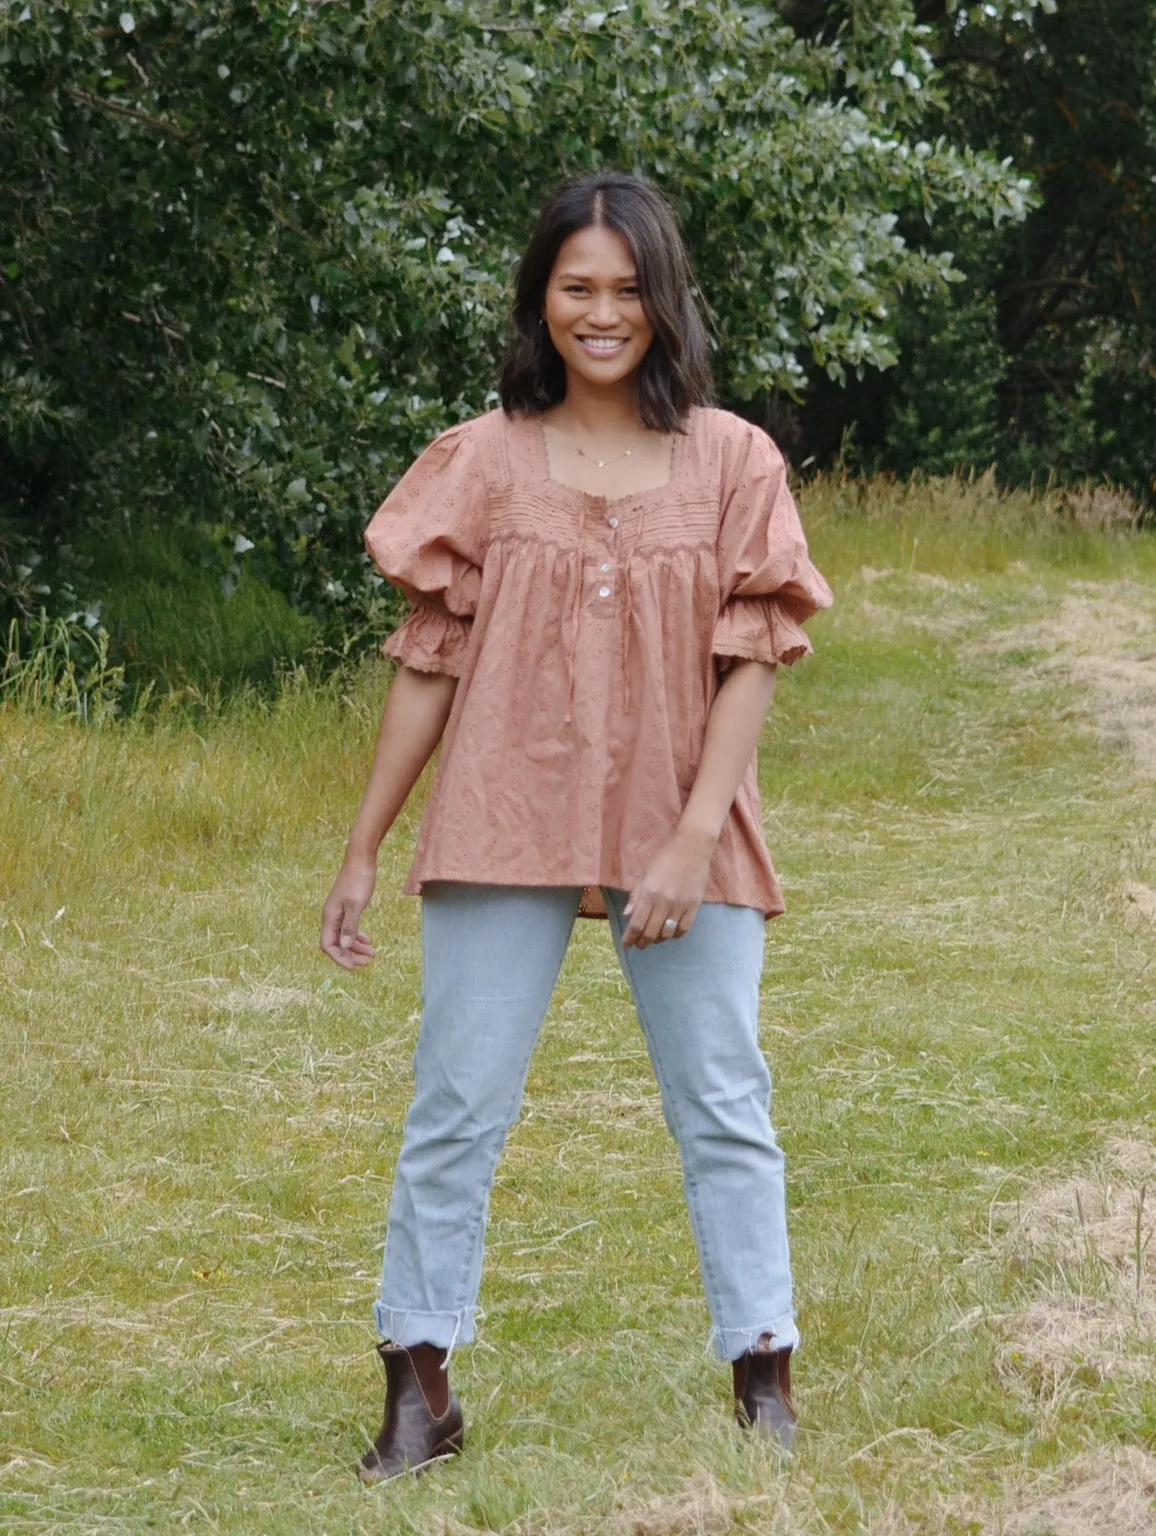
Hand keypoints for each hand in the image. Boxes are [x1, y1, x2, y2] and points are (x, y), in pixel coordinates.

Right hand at [320, 854, 377, 968]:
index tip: (355, 966)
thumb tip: (344, 946)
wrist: (361, 859)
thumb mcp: (356, 904)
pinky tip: (368, 941)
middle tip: (368, 962)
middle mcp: (331, 916)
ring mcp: (339, 912)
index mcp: (330, 917)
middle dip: (350, 955)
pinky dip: (358, 937)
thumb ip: (350, 926)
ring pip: (344, 937)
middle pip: (336, 944)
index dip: (340, 958)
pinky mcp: (347, 908)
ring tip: (373, 954)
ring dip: (356, 947)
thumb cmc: (358, 879)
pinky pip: (349, 928)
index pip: (328, 945)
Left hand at [622, 827, 715, 948]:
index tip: (626, 946)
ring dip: (658, 940)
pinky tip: (671, 934)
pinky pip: (684, 928)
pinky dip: (676, 935)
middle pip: (651, 932)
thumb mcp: (644, 873)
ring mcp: (680, 905)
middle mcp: (664, 902)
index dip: (629, 938)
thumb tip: (627, 915)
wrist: (692, 847)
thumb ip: (635, 896)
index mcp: (649, 893)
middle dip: (642, 942)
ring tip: (654, 939)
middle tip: (639, 944)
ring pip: (667, 933)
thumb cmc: (664, 858)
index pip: (636, 924)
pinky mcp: (694, 905)